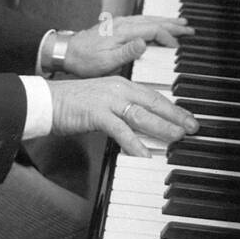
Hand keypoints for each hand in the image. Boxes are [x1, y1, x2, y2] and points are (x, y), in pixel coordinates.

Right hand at [48, 77, 197, 157]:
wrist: (46, 100)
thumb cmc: (73, 103)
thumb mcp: (104, 102)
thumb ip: (123, 110)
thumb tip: (141, 126)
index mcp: (122, 84)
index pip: (154, 95)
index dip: (174, 107)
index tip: (188, 117)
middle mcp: (118, 88)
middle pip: (154, 102)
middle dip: (176, 116)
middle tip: (193, 128)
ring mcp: (108, 100)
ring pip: (142, 115)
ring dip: (162, 127)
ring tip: (177, 138)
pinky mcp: (97, 113)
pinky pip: (120, 130)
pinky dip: (134, 144)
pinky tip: (144, 155)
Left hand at [62, 14, 192, 77]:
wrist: (65, 52)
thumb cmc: (83, 60)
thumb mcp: (105, 62)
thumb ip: (126, 52)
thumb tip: (145, 43)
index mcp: (122, 32)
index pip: (152, 30)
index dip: (168, 37)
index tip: (178, 47)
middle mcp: (122, 24)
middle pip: (153, 21)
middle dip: (172, 24)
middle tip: (189, 28)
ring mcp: (119, 24)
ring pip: (148, 19)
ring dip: (164, 21)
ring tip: (179, 23)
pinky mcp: (116, 27)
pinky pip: (140, 21)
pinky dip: (153, 22)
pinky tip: (156, 25)